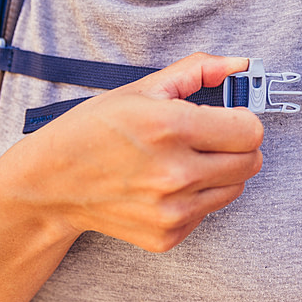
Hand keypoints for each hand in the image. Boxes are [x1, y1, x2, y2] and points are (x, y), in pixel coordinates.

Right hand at [0, 53, 263, 251]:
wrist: (50, 185)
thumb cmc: (93, 130)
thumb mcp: (141, 89)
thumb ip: (197, 70)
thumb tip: (241, 65)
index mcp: (171, 127)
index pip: (250, 130)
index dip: (242, 119)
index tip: (226, 118)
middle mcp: (175, 174)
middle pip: (250, 162)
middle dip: (236, 146)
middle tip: (208, 138)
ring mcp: (172, 210)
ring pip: (235, 188)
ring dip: (220, 172)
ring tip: (184, 160)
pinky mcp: (168, 236)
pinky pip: (208, 212)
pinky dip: (196, 197)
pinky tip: (165, 185)